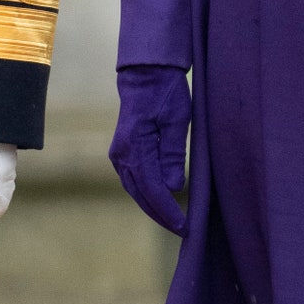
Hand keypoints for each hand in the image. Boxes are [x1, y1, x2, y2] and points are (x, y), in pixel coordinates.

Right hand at [109, 64, 190, 234]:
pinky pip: (134, 180)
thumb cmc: (165, 92)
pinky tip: (160, 201)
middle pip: (140, 194)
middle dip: (160, 214)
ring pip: (135, 189)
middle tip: (182, 230)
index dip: (167, 209)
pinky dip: (147, 194)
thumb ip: (173, 154)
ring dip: (152, 206)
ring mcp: (119, 153)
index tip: (184, 225)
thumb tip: (173, 187)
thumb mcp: (178, 120)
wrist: (145, 74)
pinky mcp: (123, 151)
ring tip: (173, 220)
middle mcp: (121, 153)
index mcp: (134, 146)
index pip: (151, 188)